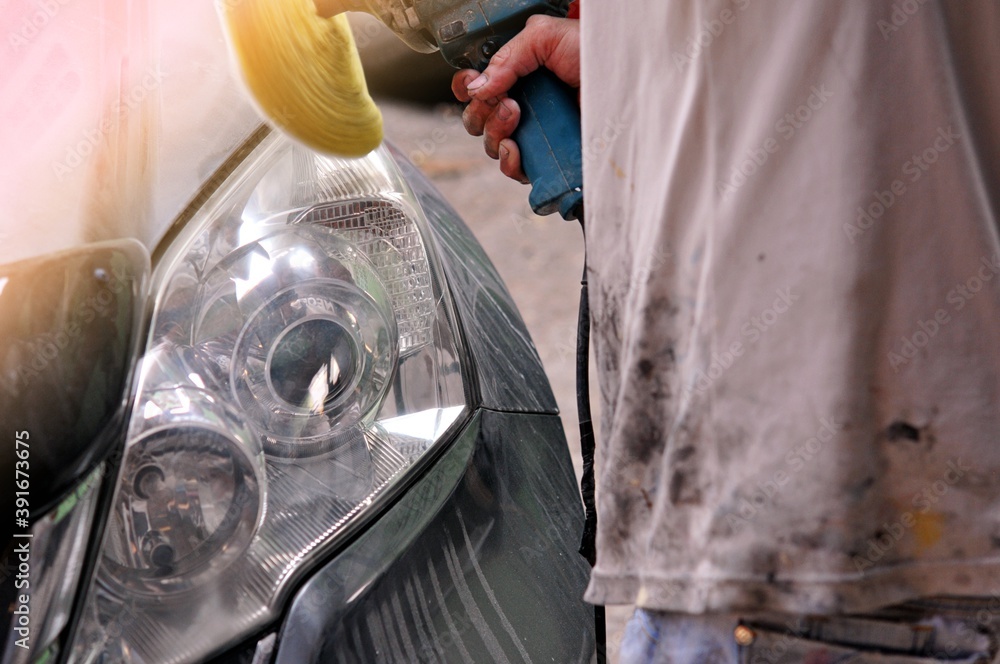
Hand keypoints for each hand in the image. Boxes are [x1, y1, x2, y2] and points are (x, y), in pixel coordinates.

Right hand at [451, 15, 579, 182]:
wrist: (628, 80)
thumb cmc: (595, 52)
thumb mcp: (546, 37)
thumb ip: (508, 57)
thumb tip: (477, 88)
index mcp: (516, 74)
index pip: (476, 87)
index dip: (468, 90)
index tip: (475, 89)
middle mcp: (522, 103)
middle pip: (477, 119)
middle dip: (483, 113)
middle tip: (511, 103)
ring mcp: (534, 132)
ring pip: (493, 145)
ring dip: (496, 134)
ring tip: (519, 118)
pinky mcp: (547, 156)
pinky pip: (515, 170)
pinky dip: (510, 163)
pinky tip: (518, 150)